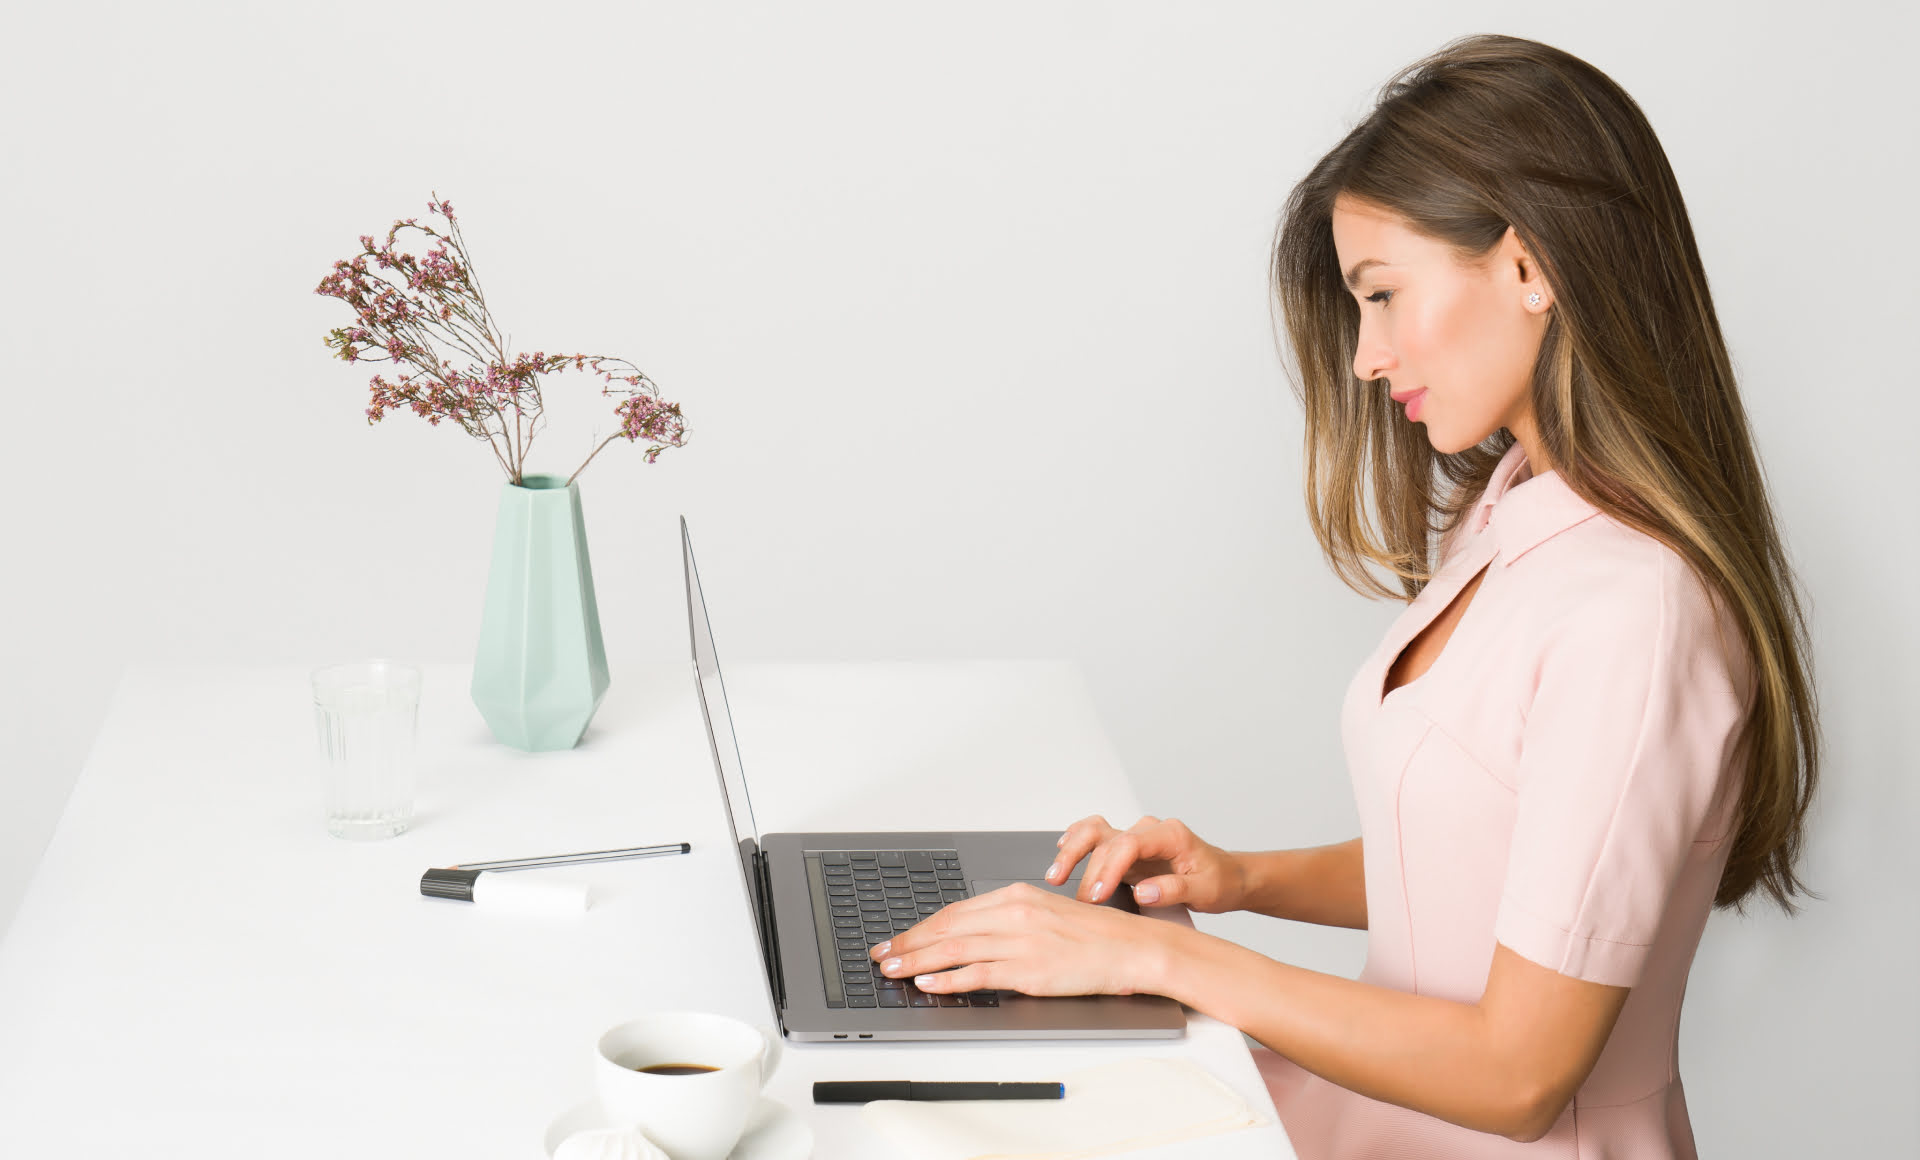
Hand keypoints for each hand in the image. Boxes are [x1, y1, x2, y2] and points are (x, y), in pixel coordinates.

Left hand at [868, 881, 1173, 996]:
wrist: (1132, 948)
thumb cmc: (1095, 935)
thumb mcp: (1046, 913)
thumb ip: (1009, 920)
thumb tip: (971, 935)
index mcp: (1017, 896)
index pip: (955, 911)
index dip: (920, 927)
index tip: (898, 938)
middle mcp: (1014, 914)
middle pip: (947, 928)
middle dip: (908, 943)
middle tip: (881, 955)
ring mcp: (1021, 942)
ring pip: (955, 950)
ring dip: (917, 961)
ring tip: (892, 970)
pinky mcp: (1030, 970)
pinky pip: (979, 975)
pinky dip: (949, 980)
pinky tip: (929, 983)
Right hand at [1046, 814, 1246, 912]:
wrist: (1227, 876)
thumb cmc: (1219, 881)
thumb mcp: (1205, 891)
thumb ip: (1174, 889)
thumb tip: (1142, 891)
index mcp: (1170, 835)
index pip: (1129, 844)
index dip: (1109, 869)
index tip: (1098, 895)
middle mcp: (1149, 831)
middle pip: (1106, 838)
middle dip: (1087, 868)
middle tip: (1078, 900)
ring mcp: (1136, 838)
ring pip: (1095, 831)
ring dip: (1072, 850)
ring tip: (1055, 875)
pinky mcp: (1127, 849)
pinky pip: (1096, 837)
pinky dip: (1076, 842)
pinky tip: (1061, 852)